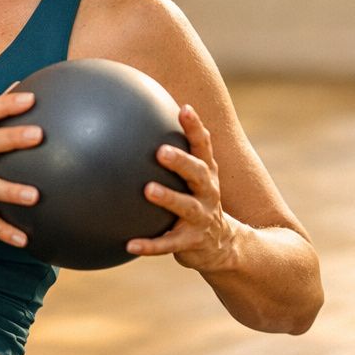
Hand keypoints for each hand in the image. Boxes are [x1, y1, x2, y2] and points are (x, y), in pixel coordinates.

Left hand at [126, 103, 238, 270]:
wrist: (224, 246)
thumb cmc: (198, 202)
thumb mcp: (195, 181)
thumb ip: (176, 158)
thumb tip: (139, 126)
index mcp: (207, 174)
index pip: (203, 146)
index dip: (195, 127)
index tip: (184, 109)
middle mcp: (208, 192)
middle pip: (197, 173)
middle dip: (181, 161)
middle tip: (161, 151)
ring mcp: (202, 217)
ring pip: (186, 206)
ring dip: (168, 198)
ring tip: (148, 190)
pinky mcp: (192, 242)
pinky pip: (169, 244)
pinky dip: (150, 245)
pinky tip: (130, 244)